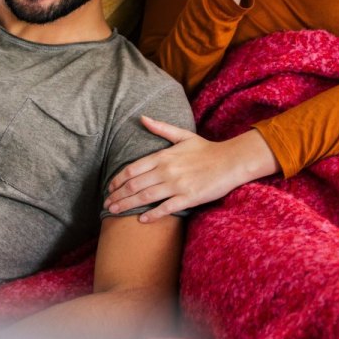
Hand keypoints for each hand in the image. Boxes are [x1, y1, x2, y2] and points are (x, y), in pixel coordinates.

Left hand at [104, 117, 279, 222]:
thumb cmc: (206, 149)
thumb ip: (160, 128)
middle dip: (117, 195)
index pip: (132, 169)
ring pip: (144, 198)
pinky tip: (141, 220)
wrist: (231, 161)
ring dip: (126, 205)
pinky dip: (151, 215)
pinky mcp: (188, 198)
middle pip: (134, 186)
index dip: (117, 180)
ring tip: (114, 211)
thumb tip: (142, 118)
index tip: (109, 187)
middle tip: (107, 203)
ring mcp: (176, 185)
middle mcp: (166, 171)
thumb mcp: (183, 135)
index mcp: (163, 156)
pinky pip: (165, 208)